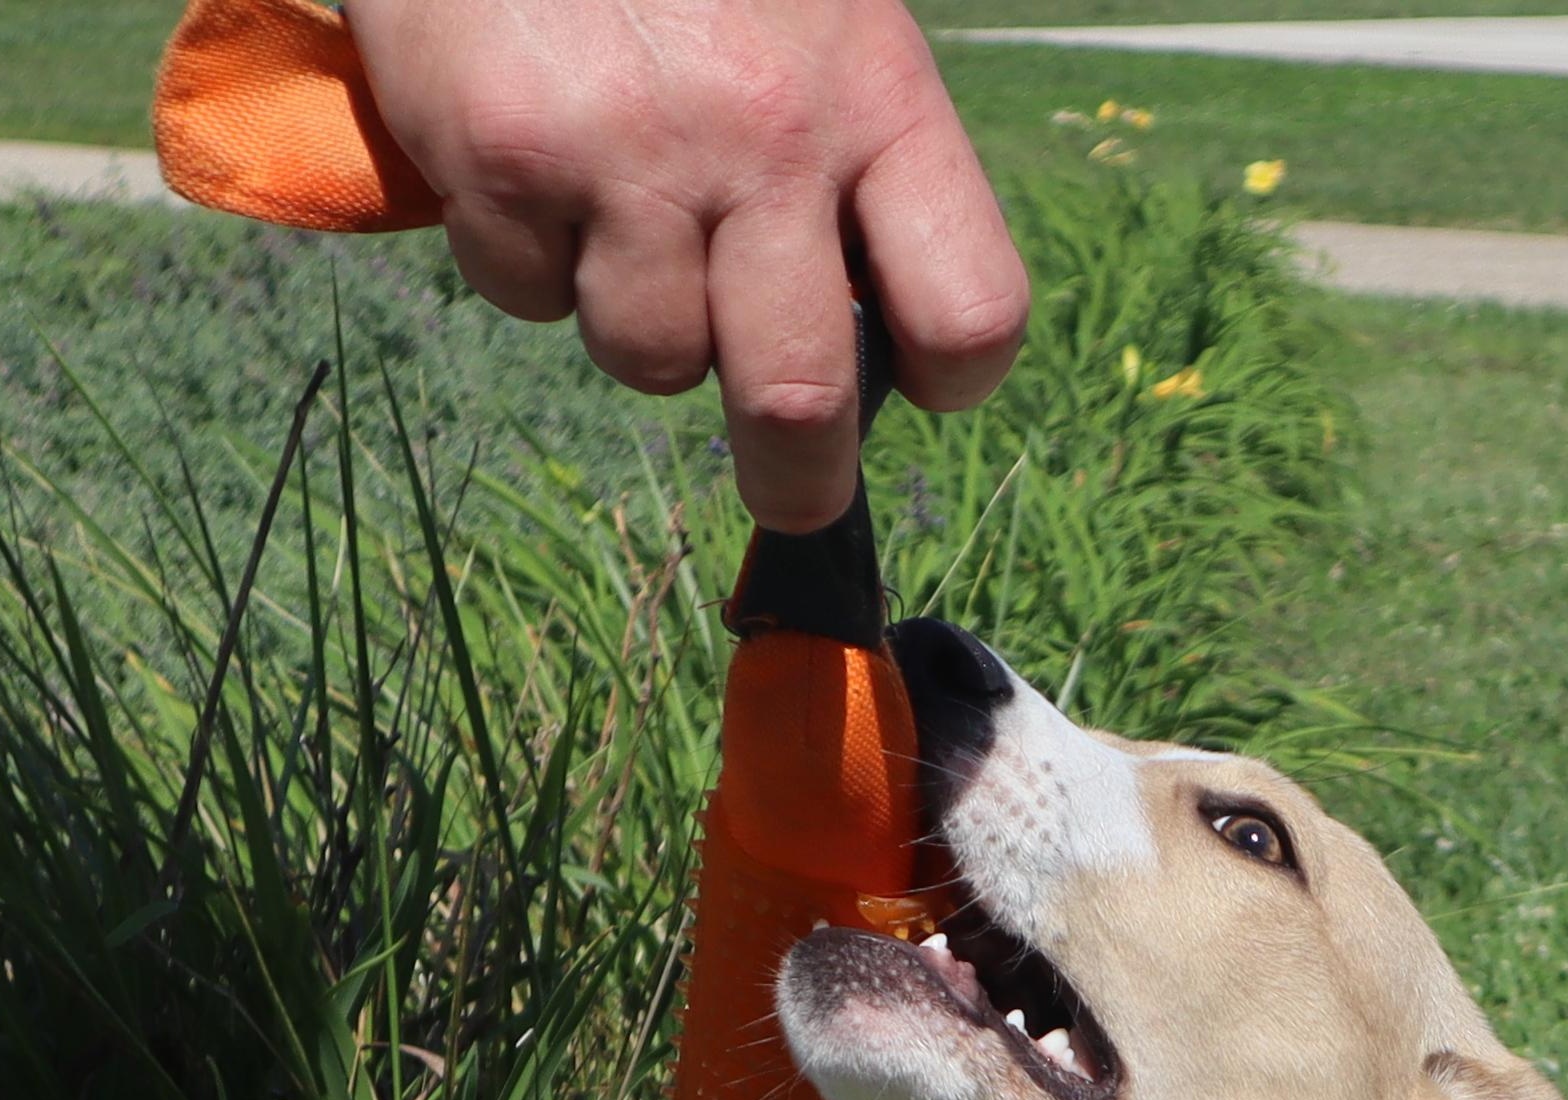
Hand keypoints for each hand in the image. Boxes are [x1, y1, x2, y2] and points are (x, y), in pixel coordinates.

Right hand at [342, 0, 1026, 529]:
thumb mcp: (816, 12)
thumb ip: (855, 158)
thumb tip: (867, 338)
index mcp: (875, 92)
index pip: (971, 310)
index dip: (951, 375)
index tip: (919, 382)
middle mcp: (764, 134)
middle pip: (801, 400)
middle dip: (797, 477)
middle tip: (790, 490)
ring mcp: (628, 152)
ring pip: (651, 360)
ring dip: (638, 325)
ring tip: (619, 214)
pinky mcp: (503, 159)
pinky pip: (527, 296)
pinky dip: (523, 254)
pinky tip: (525, 156)